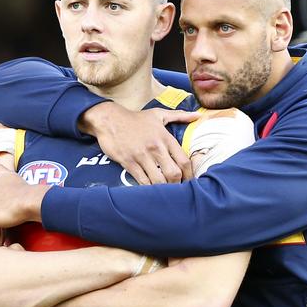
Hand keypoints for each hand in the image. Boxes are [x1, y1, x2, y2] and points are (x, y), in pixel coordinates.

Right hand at [79, 102, 198, 184]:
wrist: (109, 119)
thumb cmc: (135, 118)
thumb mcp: (159, 114)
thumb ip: (179, 116)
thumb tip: (197, 116)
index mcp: (165, 138)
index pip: (184, 160)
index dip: (190, 174)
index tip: (189, 181)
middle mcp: (155, 147)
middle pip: (173, 174)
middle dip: (177, 184)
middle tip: (177, 189)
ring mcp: (141, 156)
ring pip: (158, 180)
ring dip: (163, 189)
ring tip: (164, 191)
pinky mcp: (128, 162)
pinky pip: (142, 181)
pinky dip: (147, 188)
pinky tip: (150, 189)